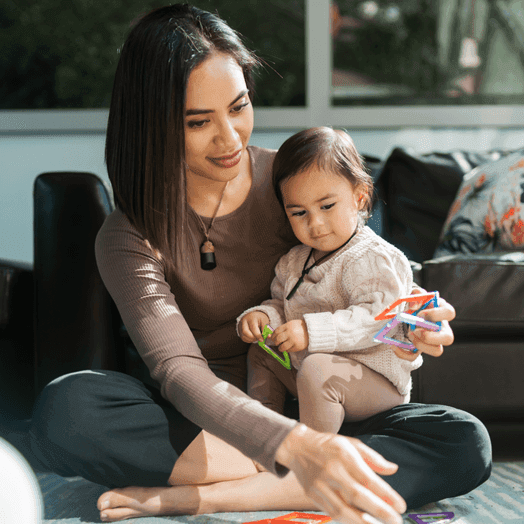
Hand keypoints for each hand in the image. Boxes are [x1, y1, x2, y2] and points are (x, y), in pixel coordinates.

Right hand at [239, 312, 269, 343]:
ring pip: (243, 336)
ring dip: (251, 339)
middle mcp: (244, 321)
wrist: (253, 315)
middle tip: (259, 339)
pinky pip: (243, 338)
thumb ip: (266, 328)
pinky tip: (253, 337)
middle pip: (245, 332)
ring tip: (257, 338)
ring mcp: (240, 326)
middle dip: (253, 338)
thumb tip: (268, 336)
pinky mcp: (239, 330)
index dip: (258, 335)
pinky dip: (249, 340)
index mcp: (251, 318)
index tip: (262, 339)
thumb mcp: (265, 321)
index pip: (253, 328)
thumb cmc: (260, 319)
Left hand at [270, 319, 308, 352]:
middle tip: (277, 343)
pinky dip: (286, 350)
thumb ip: (282, 329)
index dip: (273, 336)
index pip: (276, 331)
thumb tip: (269, 336)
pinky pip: (288, 350)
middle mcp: (290, 333)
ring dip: (280, 348)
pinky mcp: (297, 346)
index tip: (272, 338)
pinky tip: (288, 347)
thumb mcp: (291, 325)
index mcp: (288, 326)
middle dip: (275, 342)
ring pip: (282, 347)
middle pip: (278, 339)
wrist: (312, 331)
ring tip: (281, 347)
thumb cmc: (299, 328)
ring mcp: (293, 340)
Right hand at [276, 424, 405, 523]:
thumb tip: (393, 469)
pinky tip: (362, 523)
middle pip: (357, 496)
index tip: (401, 505)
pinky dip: (349, 521)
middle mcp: (332, 470)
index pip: (367, 478)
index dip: (386, 494)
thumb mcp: (351, 443)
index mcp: (343, 454)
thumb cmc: (328, 445)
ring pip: (344, 510)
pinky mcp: (313, 495)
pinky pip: (333, 513)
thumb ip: (373, 458)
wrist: (297, 447)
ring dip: (364, 523)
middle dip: (380, 511)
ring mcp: (321, 485)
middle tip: (396, 521)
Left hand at [393, 288, 455, 361]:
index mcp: (442, 311)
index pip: (449, 313)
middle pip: (448, 338)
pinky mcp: (421, 348)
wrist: (408, 311)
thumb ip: (417, 295)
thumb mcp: (416, 294)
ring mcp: (433, 340)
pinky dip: (404, 353)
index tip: (420, 314)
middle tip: (415, 330)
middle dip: (431, 336)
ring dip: (421, 345)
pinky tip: (394, 345)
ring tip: (410, 334)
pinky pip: (416, 356)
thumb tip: (414, 305)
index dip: (436, 314)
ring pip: (437, 351)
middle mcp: (442, 328)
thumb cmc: (417, 302)